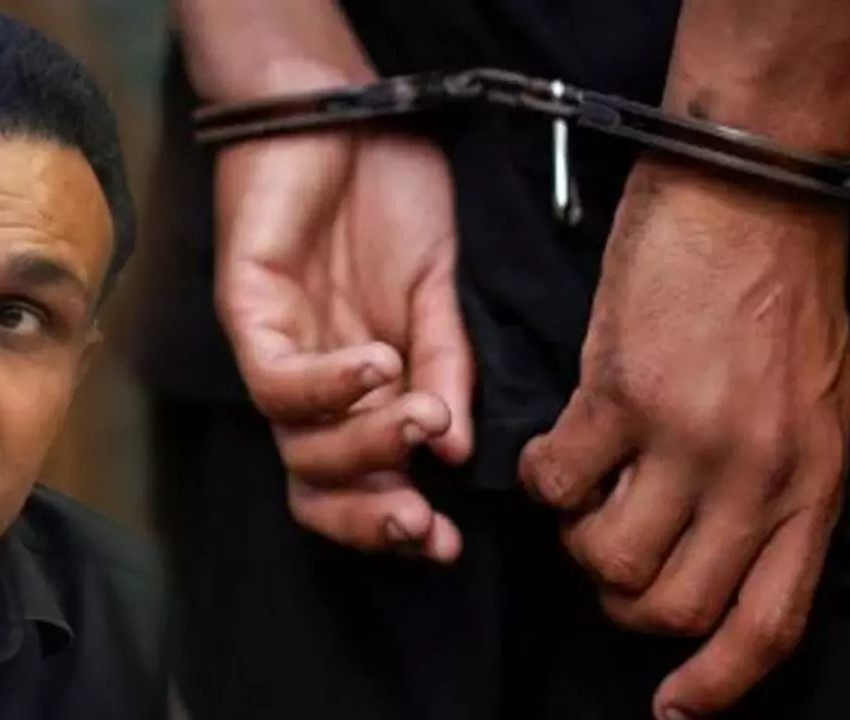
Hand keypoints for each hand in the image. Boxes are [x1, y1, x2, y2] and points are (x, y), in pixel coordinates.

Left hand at [215, 131, 473, 559]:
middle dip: (371, 515)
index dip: (396, 520)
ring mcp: (277, 350)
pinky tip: (379, 363)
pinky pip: (273, 376)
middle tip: (424, 524)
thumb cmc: (389, 197)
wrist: (349, 111)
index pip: (363, 479)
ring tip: (422, 419)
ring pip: (297, 441)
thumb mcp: (438, 290)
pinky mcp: (246, 310)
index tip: (449, 541)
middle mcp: (312, 385)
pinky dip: (327, 385)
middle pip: (317, 484)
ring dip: (364, 444)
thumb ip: (447, 366)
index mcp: (359, 390)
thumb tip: (458, 455)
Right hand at [519, 160, 849, 717]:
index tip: (674, 709)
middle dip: (627, 603)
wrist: (754, 182)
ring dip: (579, 540)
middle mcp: (757, 475)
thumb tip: (713, 543)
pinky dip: (542, 481)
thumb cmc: (783, 283)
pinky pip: (556, 484)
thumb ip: (777, 483)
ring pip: (607, 556)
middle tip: (609, 560)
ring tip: (583, 496)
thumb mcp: (816, 403)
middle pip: (674, 605)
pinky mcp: (620, 396)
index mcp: (817, 483)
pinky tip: (554, 449)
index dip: (715, 683)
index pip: (766, 621)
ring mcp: (688, 438)